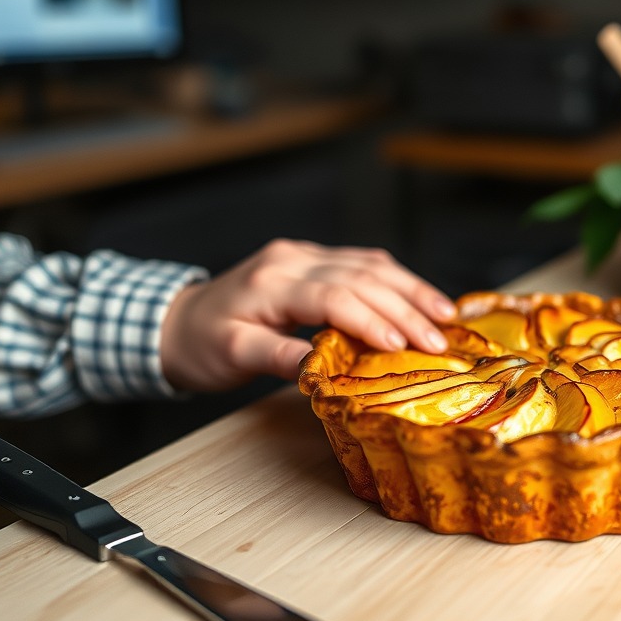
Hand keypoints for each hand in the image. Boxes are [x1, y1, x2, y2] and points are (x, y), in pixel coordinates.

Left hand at [159, 240, 455, 390]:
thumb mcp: (231, 357)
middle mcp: (292, 258)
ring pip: (369, 263)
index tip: (404, 345)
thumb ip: (275, 357)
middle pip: (361, 276)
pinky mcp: (312, 258)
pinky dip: (396, 280)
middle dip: (406, 306)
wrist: (175, 321)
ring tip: (445, 314)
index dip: (373, 319)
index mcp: (271, 282)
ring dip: (411, 288)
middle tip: (440, 338)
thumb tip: (320, 367)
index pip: (334, 295)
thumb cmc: (202, 345)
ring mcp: (304, 254)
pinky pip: (362, 262)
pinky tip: (419, 296)